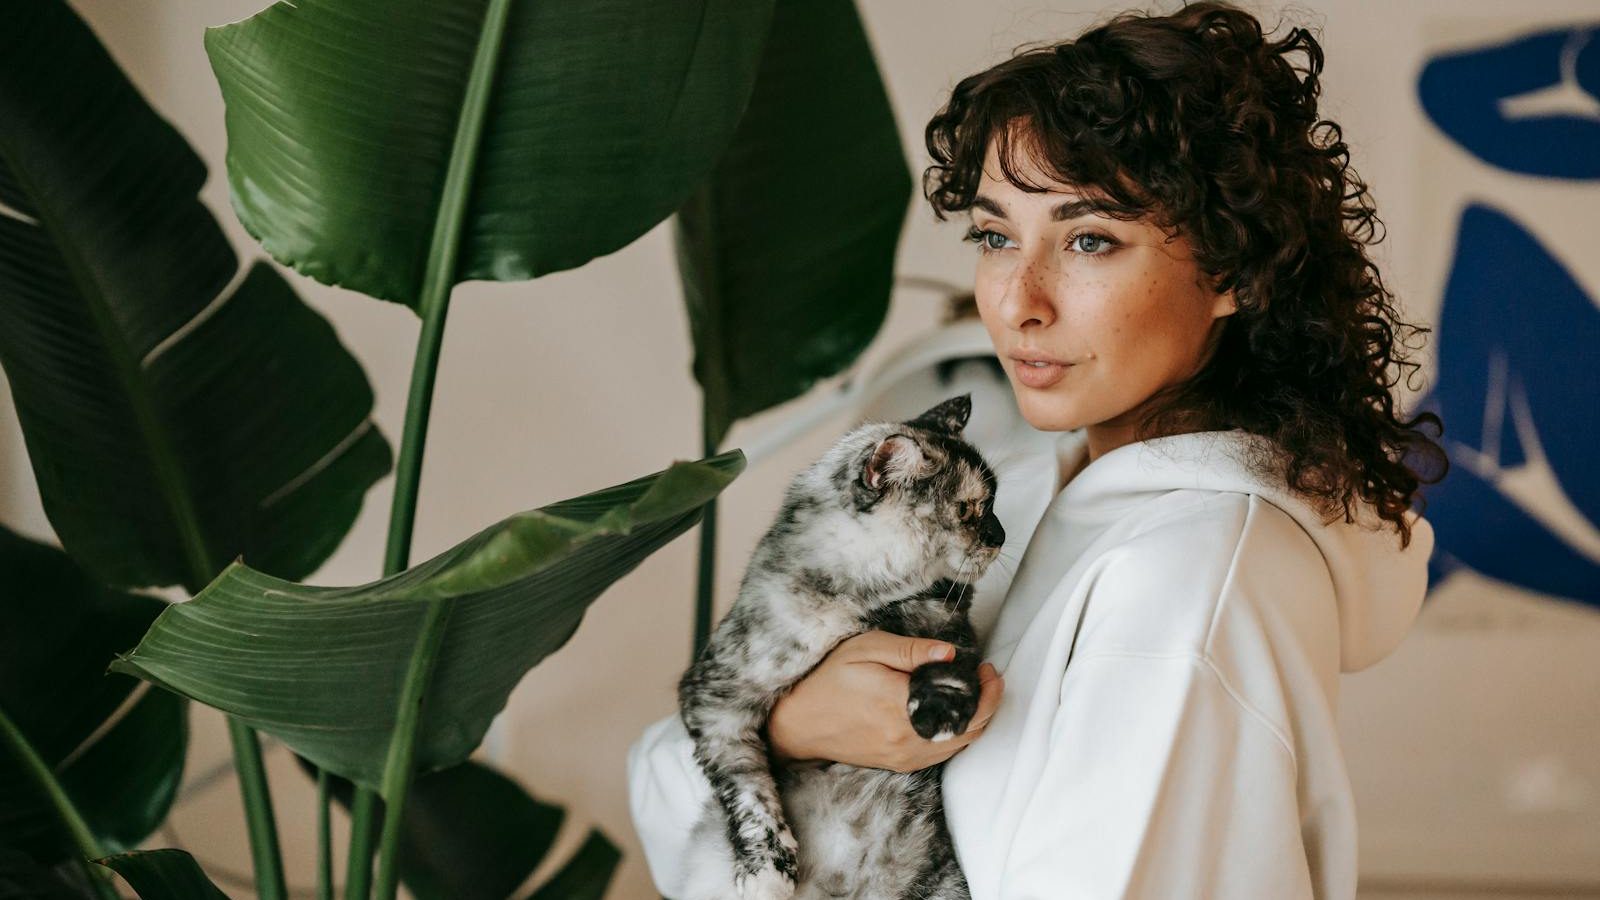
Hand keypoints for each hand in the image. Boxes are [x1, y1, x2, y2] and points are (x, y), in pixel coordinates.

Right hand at [766, 630, 1002, 772]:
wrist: (800, 722)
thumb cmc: (829, 680)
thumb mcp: (866, 650)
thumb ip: (911, 651)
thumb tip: (950, 653)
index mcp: (900, 707)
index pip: (962, 705)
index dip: (985, 690)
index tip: (988, 669)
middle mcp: (907, 739)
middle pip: (969, 729)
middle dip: (988, 704)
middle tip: (989, 679)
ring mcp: (904, 755)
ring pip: (959, 744)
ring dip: (975, 720)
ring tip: (976, 694)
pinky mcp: (900, 763)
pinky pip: (942, 754)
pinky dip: (958, 735)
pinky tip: (954, 714)